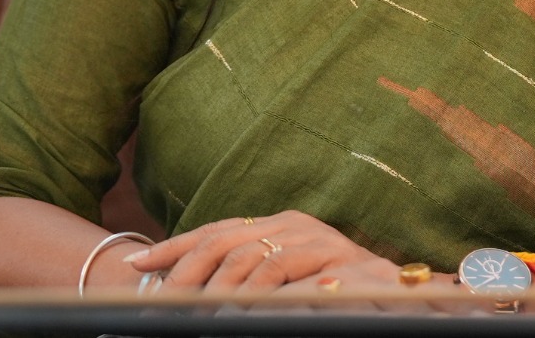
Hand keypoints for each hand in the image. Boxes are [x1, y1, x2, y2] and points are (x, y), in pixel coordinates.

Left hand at [126, 210, 401, 294]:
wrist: (400, 294)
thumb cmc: (339, 291)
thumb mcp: (286, 282)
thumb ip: (251, 278)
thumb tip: (199, 292)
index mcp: (276, 225)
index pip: (216, 230)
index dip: (174, 247)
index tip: (135, 265)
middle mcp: (292, 223)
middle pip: (223, 239)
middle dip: (183, 268)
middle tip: (158, 298)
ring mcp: (313, 237)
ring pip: (246, 256)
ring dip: (213, 288)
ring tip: (191, 310)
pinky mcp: (333, 254)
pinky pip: (280, 269)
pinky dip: (252, 290)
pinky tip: (235, 306)